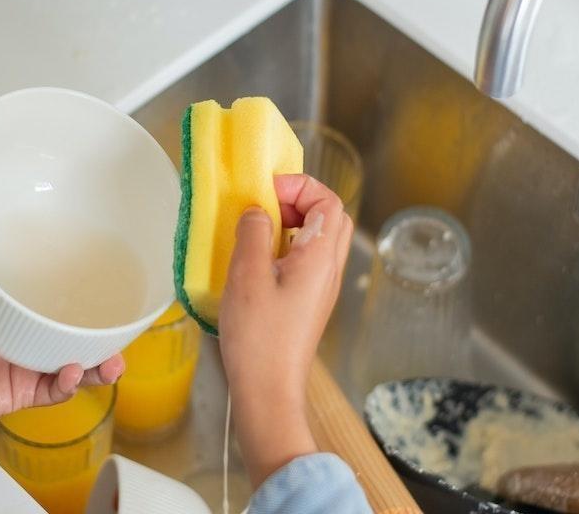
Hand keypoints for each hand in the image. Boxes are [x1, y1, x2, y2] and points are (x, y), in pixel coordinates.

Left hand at [0, 180, 125, 481]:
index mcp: (2, 298)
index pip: (46, 279)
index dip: (75, 270)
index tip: (98, 251)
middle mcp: (19, 328)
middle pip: (72, 321)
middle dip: (101, 320)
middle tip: (120, 309)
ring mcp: (23, 361)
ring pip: (76, 360)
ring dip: (101, 361)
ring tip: (114, 358)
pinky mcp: (19, 391)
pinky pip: (54, 391)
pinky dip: (68, 383)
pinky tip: (72, 370)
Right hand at [218, 174, 353, 486]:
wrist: (268, 392)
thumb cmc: (259, 339)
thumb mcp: (247, 276)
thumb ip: (253, 233)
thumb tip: (257, 211)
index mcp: (321, 258)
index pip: (329, 201)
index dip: (300, 186)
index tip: (266, 191)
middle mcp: (329, 271)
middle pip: (330, 217)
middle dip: (299, 201)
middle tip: (265, 207)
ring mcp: (321, 289)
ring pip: (319, 239)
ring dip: (291, 225)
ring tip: (255, 232)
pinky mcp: (308, 304)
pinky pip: (306, 261)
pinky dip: (285, 249)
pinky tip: (255, 262)